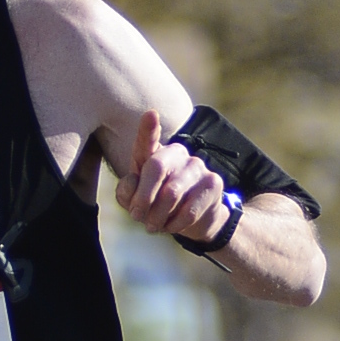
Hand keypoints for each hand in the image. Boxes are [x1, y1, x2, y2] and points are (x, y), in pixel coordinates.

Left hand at [114, 110, 232, 242]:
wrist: (194, 221)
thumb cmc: (157, 204)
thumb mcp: (135, 199)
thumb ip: (127, 191)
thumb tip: (131, 184)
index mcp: (154, 153)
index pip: (148, 139)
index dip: (148, 128)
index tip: (151, 115)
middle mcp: (177, 153)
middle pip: (156, 167)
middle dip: (142, 197)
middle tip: (137, 216)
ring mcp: (197, 166)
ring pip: (171, 194)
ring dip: (157, 216)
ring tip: (153, 225)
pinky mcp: (213, 183)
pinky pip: (189, 210)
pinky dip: (175, 224)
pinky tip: (172, 226)